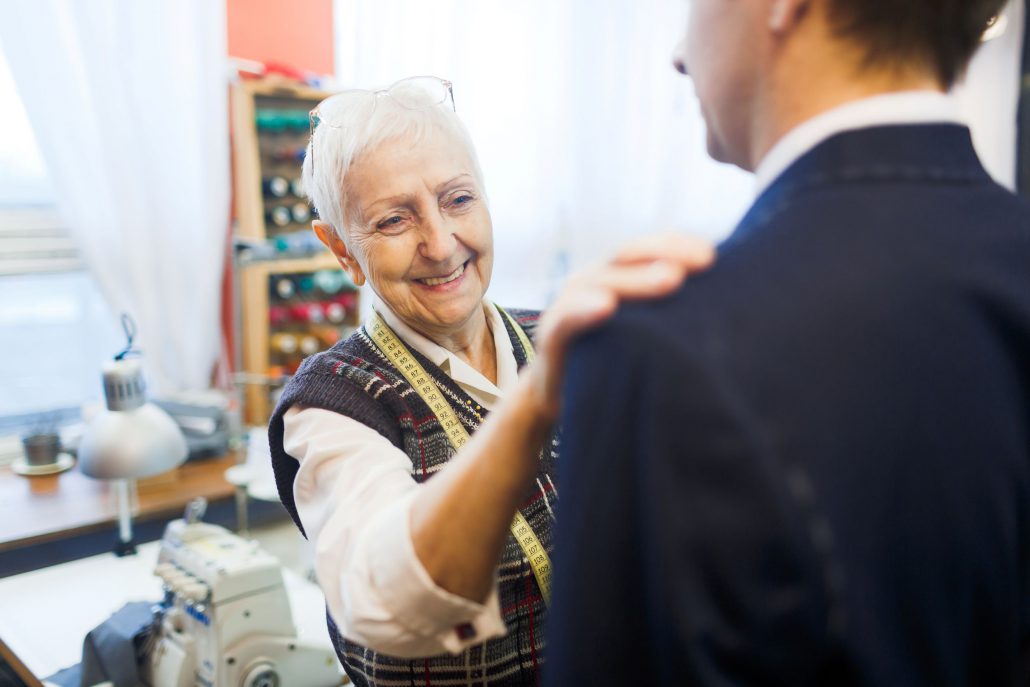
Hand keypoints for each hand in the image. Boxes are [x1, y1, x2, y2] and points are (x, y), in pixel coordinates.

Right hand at [527, 233, 714, 420]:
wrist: (569, 402)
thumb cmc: (620, 364)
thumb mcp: (651, 335)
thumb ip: (677, 315)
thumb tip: (738, 306)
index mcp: (619, 278)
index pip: (647, 249)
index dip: (676, 245)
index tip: (712, 256)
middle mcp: (592, 284)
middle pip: (625, 256)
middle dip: (661, 255)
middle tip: (699, 264)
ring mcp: (568, 309)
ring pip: (597, 282)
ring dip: (633, 279)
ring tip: (669, 279)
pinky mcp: (551, 340)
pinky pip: (565, 320)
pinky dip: (583, 310)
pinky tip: (606, 306)